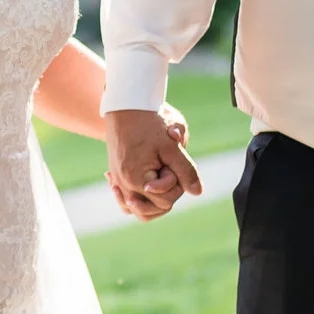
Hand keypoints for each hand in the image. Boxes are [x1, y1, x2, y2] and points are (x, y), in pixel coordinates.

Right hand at [105, 107, 201, 222]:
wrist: (126, 104)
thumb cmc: (149, 122)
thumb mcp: (171, 146)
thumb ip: (185, 170)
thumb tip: (198, 193)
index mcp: (137, 180)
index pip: (165, 201)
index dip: (177, 184)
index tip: (174, 162)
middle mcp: (123, 185)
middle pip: (151, 209)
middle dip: (165, 193)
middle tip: (169, 169)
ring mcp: (117, 181)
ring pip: (136, 208)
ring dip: (152, 200)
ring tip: (162, 181)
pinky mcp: (115, 174)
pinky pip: (125, 198)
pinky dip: (137, 196)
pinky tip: (147, 183)